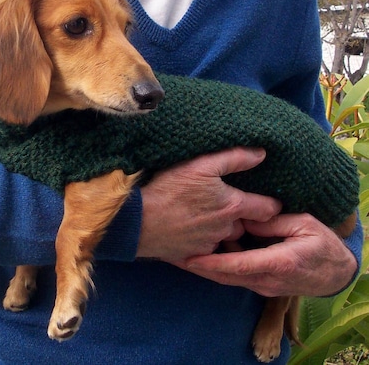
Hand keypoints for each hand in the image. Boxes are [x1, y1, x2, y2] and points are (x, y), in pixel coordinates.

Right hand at [137, 147, 281, 263]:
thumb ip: (234, 158)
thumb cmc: (169, 189)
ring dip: (220, 230)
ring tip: (202, 217)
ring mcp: (210, 245)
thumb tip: (261, 154)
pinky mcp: (194, 256)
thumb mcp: (201, 164)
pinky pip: (206, 249)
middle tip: (222, 204)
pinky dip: (201, 241)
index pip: (269, 209)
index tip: (262, 200)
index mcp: (233, 206)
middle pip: (245, 225)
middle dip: (239, 218)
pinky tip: (188, 229)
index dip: (269, 204)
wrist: (139, 221)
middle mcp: (226, 229)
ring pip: (225, 238)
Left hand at [182, 214, 357, 296]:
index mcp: (278, 263)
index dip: (212, 262)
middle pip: (225, 276)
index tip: (191, 257)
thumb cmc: (322, 245)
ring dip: (204, 268)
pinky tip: (202, 254)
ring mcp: (262, 285)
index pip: (238, 265)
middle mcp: (266, 279)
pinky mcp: (259, 284)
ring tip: (180, 253)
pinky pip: (234, 276)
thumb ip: (273, 223)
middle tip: (174, 255)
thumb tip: (246, 218)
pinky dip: (217, 267)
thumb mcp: (304, 225)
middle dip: (199, 267)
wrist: (335, 273)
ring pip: (227, 278)